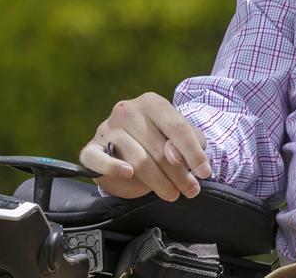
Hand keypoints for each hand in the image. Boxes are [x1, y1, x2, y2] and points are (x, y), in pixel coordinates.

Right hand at [79, 92, 211, 201]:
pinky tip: (128, 174)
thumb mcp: (182, 136)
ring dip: (158, 182)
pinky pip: (99, 160)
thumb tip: (174, 156)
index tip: (205, 172)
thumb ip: (190, 141)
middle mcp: (127, 111)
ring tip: (171, 193)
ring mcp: (107, 129)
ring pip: (138, 161)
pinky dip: (113, 168)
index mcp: (151, 103)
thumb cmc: (160, 140)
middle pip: (159, 148)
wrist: (129, 145)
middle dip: (179, 174)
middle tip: (190, 190)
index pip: (177, 127)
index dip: (194, 153)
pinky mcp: (91, 148)